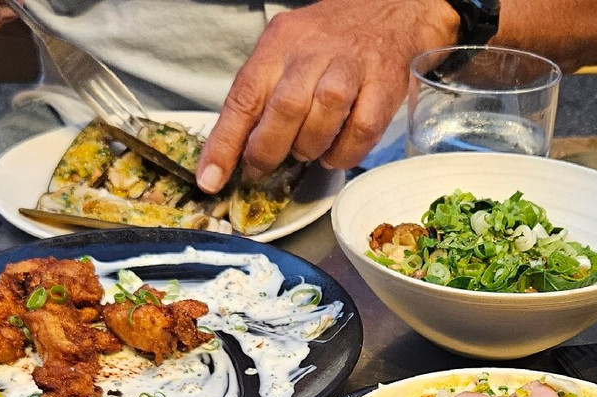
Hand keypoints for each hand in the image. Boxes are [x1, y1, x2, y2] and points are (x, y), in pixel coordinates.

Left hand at [196, 0, 458, 192]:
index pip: (243, 97)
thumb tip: (228, 153)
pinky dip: (344, 152)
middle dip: (268, 150)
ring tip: (306, 152)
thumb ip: (258, 97)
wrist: (386, 11)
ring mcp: (351, 67)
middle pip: (285, 109)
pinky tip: (335, 152)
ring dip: (309, 147)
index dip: (224, 144)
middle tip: (262, 168)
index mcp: (278, 45)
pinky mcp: (384, 84)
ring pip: (324, 117)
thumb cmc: (326, 42)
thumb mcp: (282, 53)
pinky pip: (362, 130)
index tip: (210, 179)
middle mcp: (313, 52)